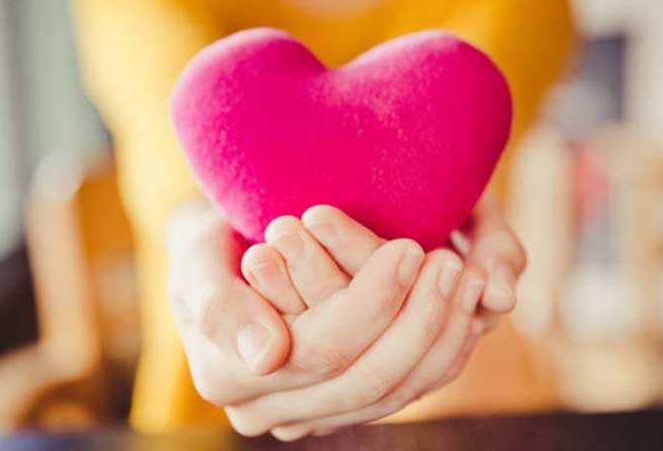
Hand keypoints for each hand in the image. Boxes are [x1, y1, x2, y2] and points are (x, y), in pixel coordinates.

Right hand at [166, 194, 524, 439]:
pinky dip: (440, 353)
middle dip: (417, 320)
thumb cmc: (210, 248)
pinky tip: (465, 311)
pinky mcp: (342, 403)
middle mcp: (270, 411)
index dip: (371, 303)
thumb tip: (267, 356)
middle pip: (364, 380)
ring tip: (467, 278)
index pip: (319, 350)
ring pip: (392, 393)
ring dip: (440, 337)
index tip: (410, 249)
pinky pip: (402, 392)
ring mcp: (310, 413)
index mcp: (228, 378)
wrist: (225, 262)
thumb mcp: (195, 260)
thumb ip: (218, 305)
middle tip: (452, 263)